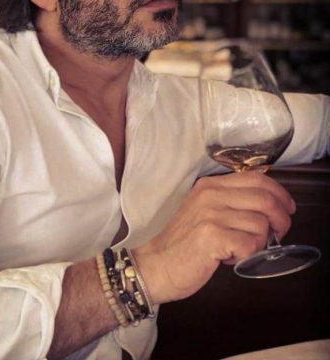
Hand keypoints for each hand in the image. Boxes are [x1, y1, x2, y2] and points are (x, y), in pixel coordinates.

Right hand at [134, 171, 295, 303]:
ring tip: (239, 249)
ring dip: (258, 242)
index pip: (256, 178)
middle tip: (280, 232)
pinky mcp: (212, 236)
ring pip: (260, 224)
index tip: (287, 207)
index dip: (279, 193)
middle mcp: (211, 195)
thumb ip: (229, 202)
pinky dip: (246, 255)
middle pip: (265, 199)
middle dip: (281, 218)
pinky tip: (229, 258)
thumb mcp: (203, 210)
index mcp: (210, 185)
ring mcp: (211, 214)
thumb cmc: (181, 242)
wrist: (155, 264)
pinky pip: (250, 244)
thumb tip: (267, 206)